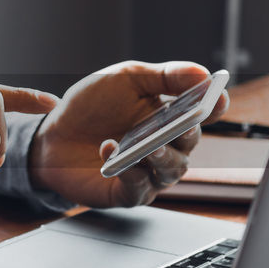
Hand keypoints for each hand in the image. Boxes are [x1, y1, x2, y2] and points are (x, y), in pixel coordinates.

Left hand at [27, 61, 229, 207]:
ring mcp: (149, 172)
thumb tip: (203, 74)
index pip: (204, 112)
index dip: (214, 105)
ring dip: (163, 157)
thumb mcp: (126, 79)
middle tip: (180, 123)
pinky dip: (130, 172)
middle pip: (190, 143)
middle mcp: (166, 146)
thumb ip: (164, 75)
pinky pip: (139, 188)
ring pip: (171, 169)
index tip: (216, 98)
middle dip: (186, 132)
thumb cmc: (91, 106)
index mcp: (170, 116)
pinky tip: (111, 153)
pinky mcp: (127, 193)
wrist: (52, 135)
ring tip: (148, 146)